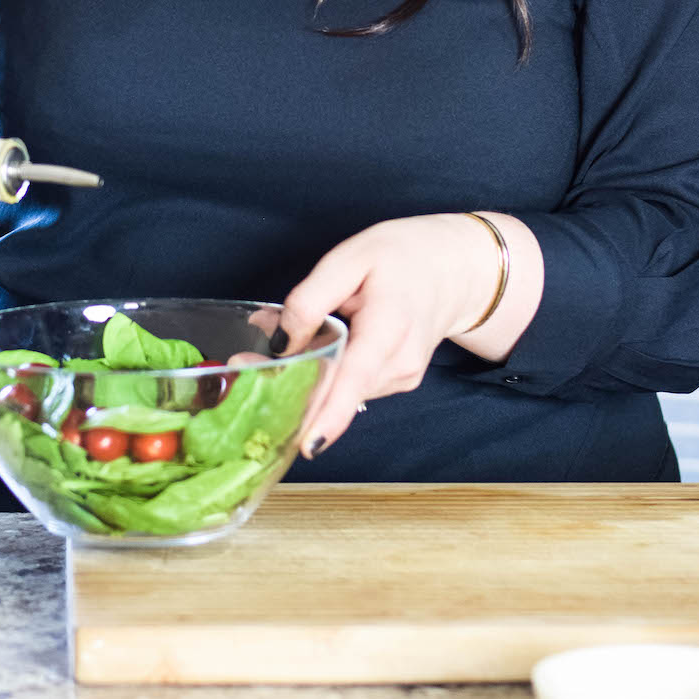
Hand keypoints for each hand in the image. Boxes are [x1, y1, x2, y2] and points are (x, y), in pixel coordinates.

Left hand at [242, 215, 503, 456]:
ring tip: (280, 340)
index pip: (356, 378)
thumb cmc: (402, 255)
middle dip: (289, 386)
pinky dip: (327, 372)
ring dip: (306, 375)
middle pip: (336, 389)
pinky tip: (316, 347)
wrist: (455, 267)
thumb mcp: (350, 258)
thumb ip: (310, 300)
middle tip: (243, 363)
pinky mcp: (396, 383)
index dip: (329, 413)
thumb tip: (279, 343)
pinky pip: (351, 385)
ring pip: (341, 390)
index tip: (307, 444)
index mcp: (389, 326)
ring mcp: (400, 378)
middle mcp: (399, 363)